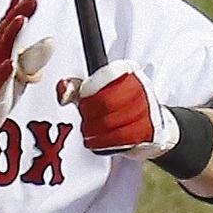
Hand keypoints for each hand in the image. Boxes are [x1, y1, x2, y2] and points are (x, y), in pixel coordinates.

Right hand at [0, 0, 49, 157]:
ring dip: (10, 35)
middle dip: (17, 14)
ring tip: (21, 20)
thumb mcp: (18, 70)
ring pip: (0, 52)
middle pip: (5, 33)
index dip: (15, 5)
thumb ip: (33, 55)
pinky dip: (3, 72)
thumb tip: (51, 40)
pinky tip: (11, 64)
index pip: (6, 23)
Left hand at [60, 58, 175, 157]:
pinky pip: (122, 138)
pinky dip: (105, 142)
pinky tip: (100, 140)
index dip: (90, 89)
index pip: (108, 74)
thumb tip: (64, 92)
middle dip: (90, 113)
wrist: (148, 122)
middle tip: (86, 117)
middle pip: (107, 101)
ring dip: (95, 130)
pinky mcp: (148, 129)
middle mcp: (141, 86)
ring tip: (91, 131)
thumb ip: (76, 87)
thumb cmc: (117, 103)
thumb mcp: (94, 90)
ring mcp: (147, 108)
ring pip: (113, 122)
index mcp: (128, 70)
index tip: (83, 99)